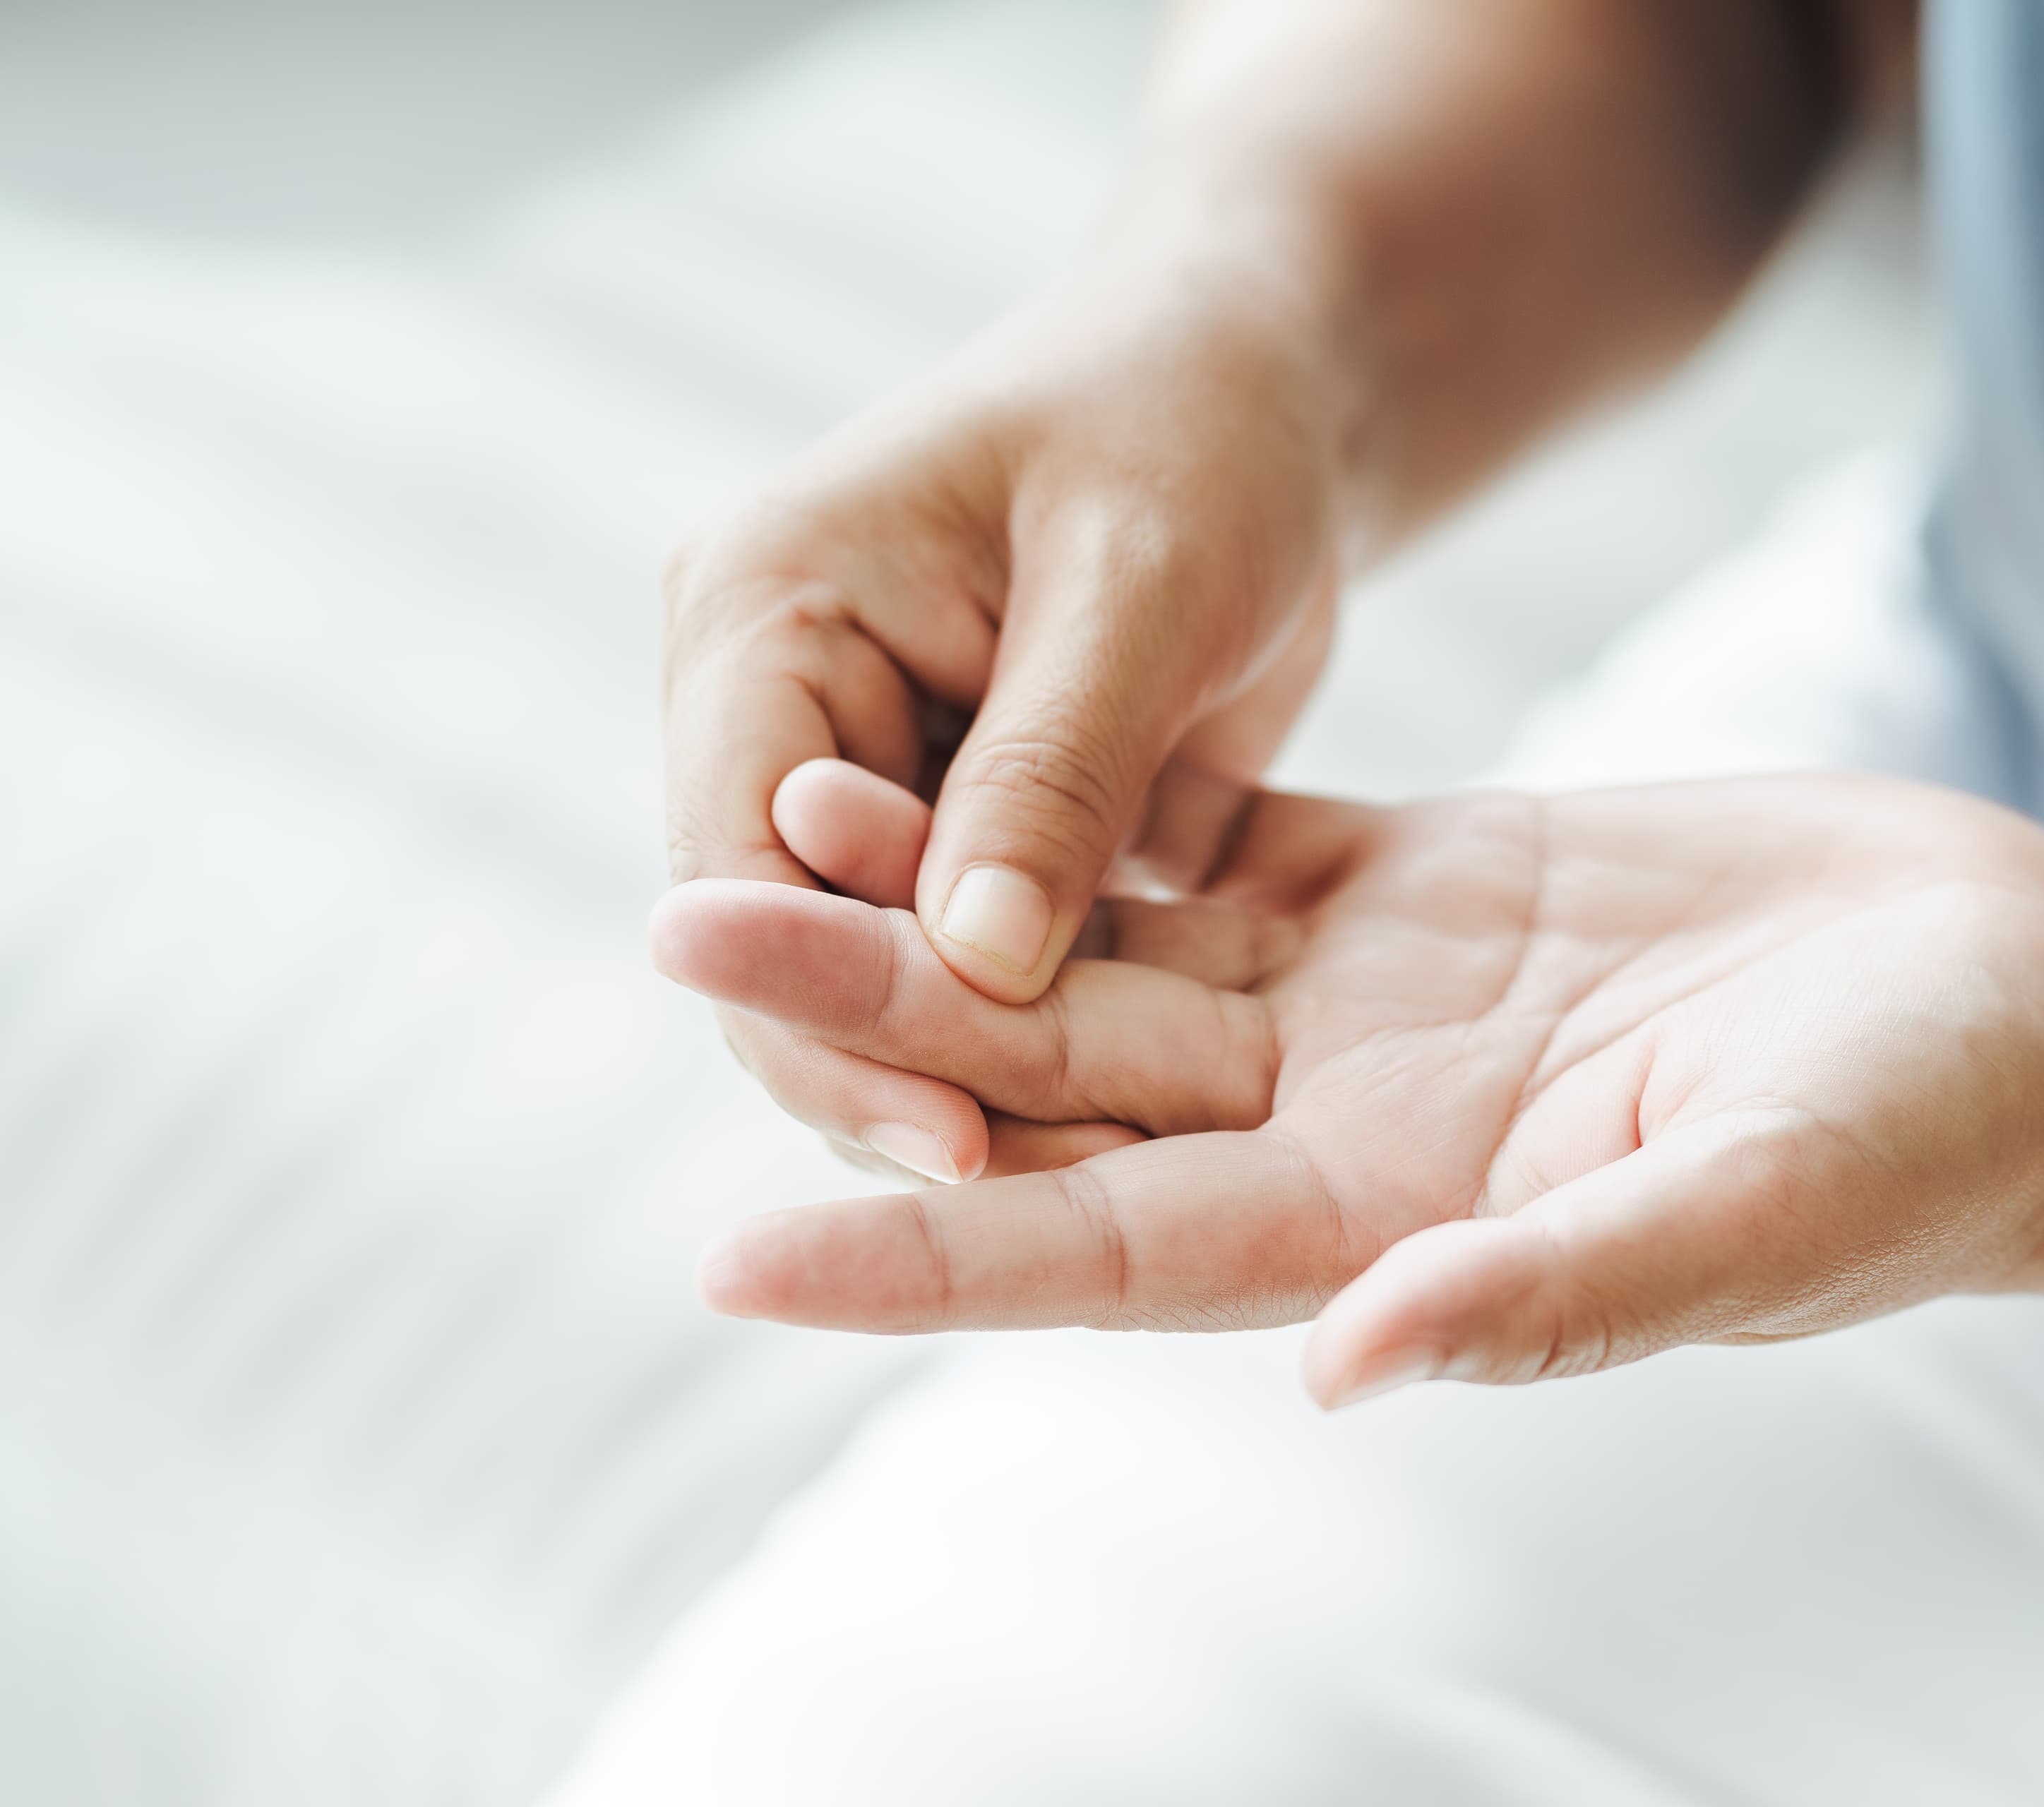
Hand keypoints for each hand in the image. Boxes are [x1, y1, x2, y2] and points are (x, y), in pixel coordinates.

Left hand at [650, 767, 2043, 1405]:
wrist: (2026, 1004)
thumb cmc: (1937, 1133)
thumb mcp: (1767, 1210)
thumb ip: (1563, 1291)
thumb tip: (1347, 1364)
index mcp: (1399, 1223)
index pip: (1110, 1248)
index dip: (925, 1252)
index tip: (734, 1254)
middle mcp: (1347, 1126)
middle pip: (1062, 1081)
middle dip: (875, 1022)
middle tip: (675, 935)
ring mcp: (1372, 1003)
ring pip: (1108, 952)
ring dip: (944, 894)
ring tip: (767, 816)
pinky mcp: (1421, 889)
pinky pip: (1212, 849)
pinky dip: (1090, 804)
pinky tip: (969, 738)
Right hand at [661, 260, 1346, 1182]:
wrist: (1262, 390)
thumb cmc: (1198, 427)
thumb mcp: (1140, 578)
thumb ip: (1053, 767)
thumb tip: (977, 968)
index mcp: (763, 611)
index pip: (741, 866)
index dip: (835, 1016)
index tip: (965, 1142)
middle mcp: (777, 709)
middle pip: (791, 954)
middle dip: (902, 1079)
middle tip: (1043, 1210)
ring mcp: (861, 778)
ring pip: (875, 986)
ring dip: (973, 1086)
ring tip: (1103, 1196)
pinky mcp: (956, 831)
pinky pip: (967, 972)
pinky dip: (1033, 1049)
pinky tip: (1126, 1138)